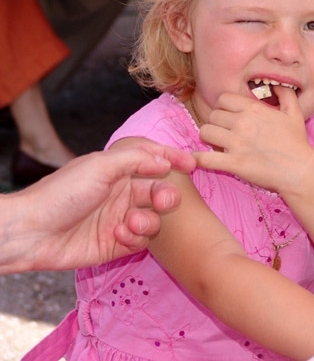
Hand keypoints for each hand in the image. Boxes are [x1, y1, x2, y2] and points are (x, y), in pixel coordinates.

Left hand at [6, 141, 194, 272]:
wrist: (32, 232)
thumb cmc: (63, 193)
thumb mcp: (100, 166)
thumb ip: (136, 159)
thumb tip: (165, 161)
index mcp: (117, 170)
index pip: (153, 160)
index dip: (173, 159)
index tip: (192, 164)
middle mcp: (121, 193)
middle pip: (159, 191)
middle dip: (166, 196)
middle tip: (166, 201)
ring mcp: (120, 219)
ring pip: (154, 218)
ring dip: (149, 220)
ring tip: (131, 223)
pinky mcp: (117, 244)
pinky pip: (142, 240)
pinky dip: (135, 237)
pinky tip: (118, 234)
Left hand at [195, 86, 313, 191]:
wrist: (299, 170)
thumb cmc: (297, 143)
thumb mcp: (295, 113)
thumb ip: (286, 94)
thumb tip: (277, 85)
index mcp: (254, 109)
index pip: (223, 98)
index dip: (223, 106)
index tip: (228, 115)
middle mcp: (242, 123)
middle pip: (212, 115)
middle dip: (216, 122)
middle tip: (223, 131)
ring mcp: (236, 143)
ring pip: (205, 132)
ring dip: (208, 138)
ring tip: (215, 143)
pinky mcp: (233, 163)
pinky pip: (205, 158)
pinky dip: (200, 158)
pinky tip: (202, 159)